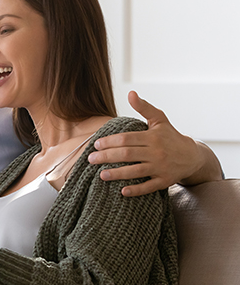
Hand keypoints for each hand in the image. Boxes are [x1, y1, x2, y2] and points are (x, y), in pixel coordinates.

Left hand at [88, 91, 220, 195]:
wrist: (193, 156)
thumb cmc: (170, 136)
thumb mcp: (159, 120)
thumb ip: (144, 107)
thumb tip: (130, 93)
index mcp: (152, 137)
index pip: (126, 139)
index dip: (109, 142)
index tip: (96, 144)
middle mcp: (156, 152)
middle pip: (127, 155)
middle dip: (107, 157)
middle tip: (91, 160)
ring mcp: (161, 168)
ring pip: (135, 171)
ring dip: (117, 174)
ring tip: (101, 175)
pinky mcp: (164, 181)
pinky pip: (149, 187)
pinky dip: (136, 190)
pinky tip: (122, 191)